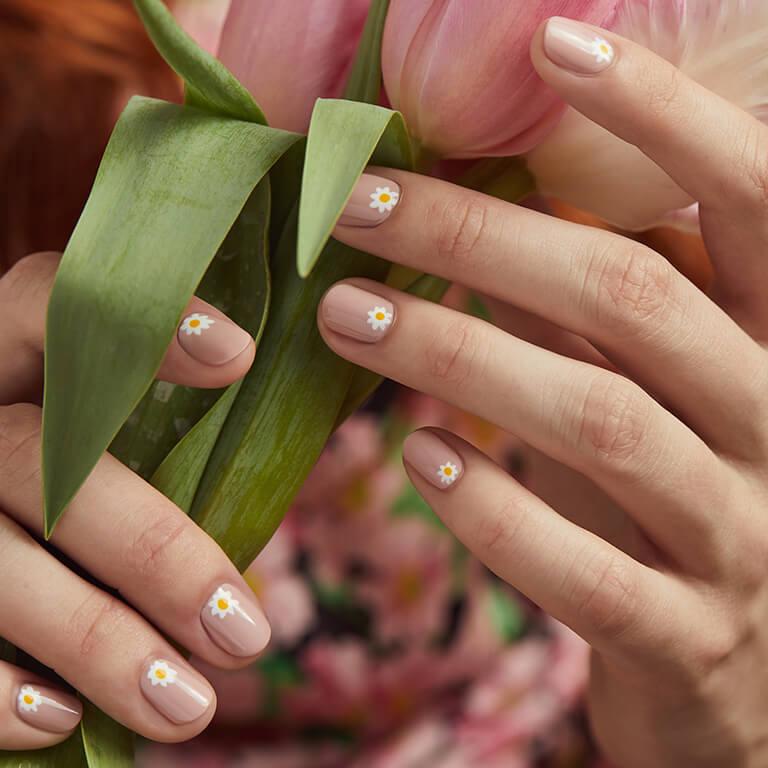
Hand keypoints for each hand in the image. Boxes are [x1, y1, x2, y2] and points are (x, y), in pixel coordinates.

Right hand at [0, 252, 269, 747]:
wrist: (1, 526)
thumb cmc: (78, 480)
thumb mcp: (115, 434)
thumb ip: (170, 431)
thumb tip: (293, 439)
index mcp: (15, 361)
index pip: (51, 300)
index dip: (140, 321)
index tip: (240, 356)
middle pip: (36, 458)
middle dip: (150, 549)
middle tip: (244, 631)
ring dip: (98, 643)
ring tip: (191, 707)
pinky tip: (64, 718)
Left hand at [320, 19, 767, 767]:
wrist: (746, 668)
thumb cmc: (690, 493)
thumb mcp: (662, 382)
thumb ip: (602, 299)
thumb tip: (489, 198)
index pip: (752, 192)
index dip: (663, 112)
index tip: (551, 42)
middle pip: (629, 298)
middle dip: (483, 239)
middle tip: (360, 207)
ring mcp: (744, 538)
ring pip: (597, 424)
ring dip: (456, 357)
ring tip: (347, 317)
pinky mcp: (684, 633)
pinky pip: (581, 569)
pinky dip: (490, 509)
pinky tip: (418, 459)